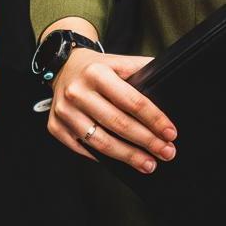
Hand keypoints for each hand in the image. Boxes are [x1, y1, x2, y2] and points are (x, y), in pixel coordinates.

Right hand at [44, 48, 172, 173]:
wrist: (63, 67)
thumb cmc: (96, 69)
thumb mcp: (119, 62)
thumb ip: (143, 71)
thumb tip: (169, 86)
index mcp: (97, 73)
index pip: (132, 101)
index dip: (154, 119)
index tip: (170, 133)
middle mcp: (77, 92)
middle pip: (118, 124)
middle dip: (147, 141)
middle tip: (166, 152)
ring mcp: (64, 111)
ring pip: (100, 141)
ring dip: (128, 156)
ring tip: (148, 163)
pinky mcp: (55, 127)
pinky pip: (83, 149)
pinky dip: (103, 158)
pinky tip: (120, 160)